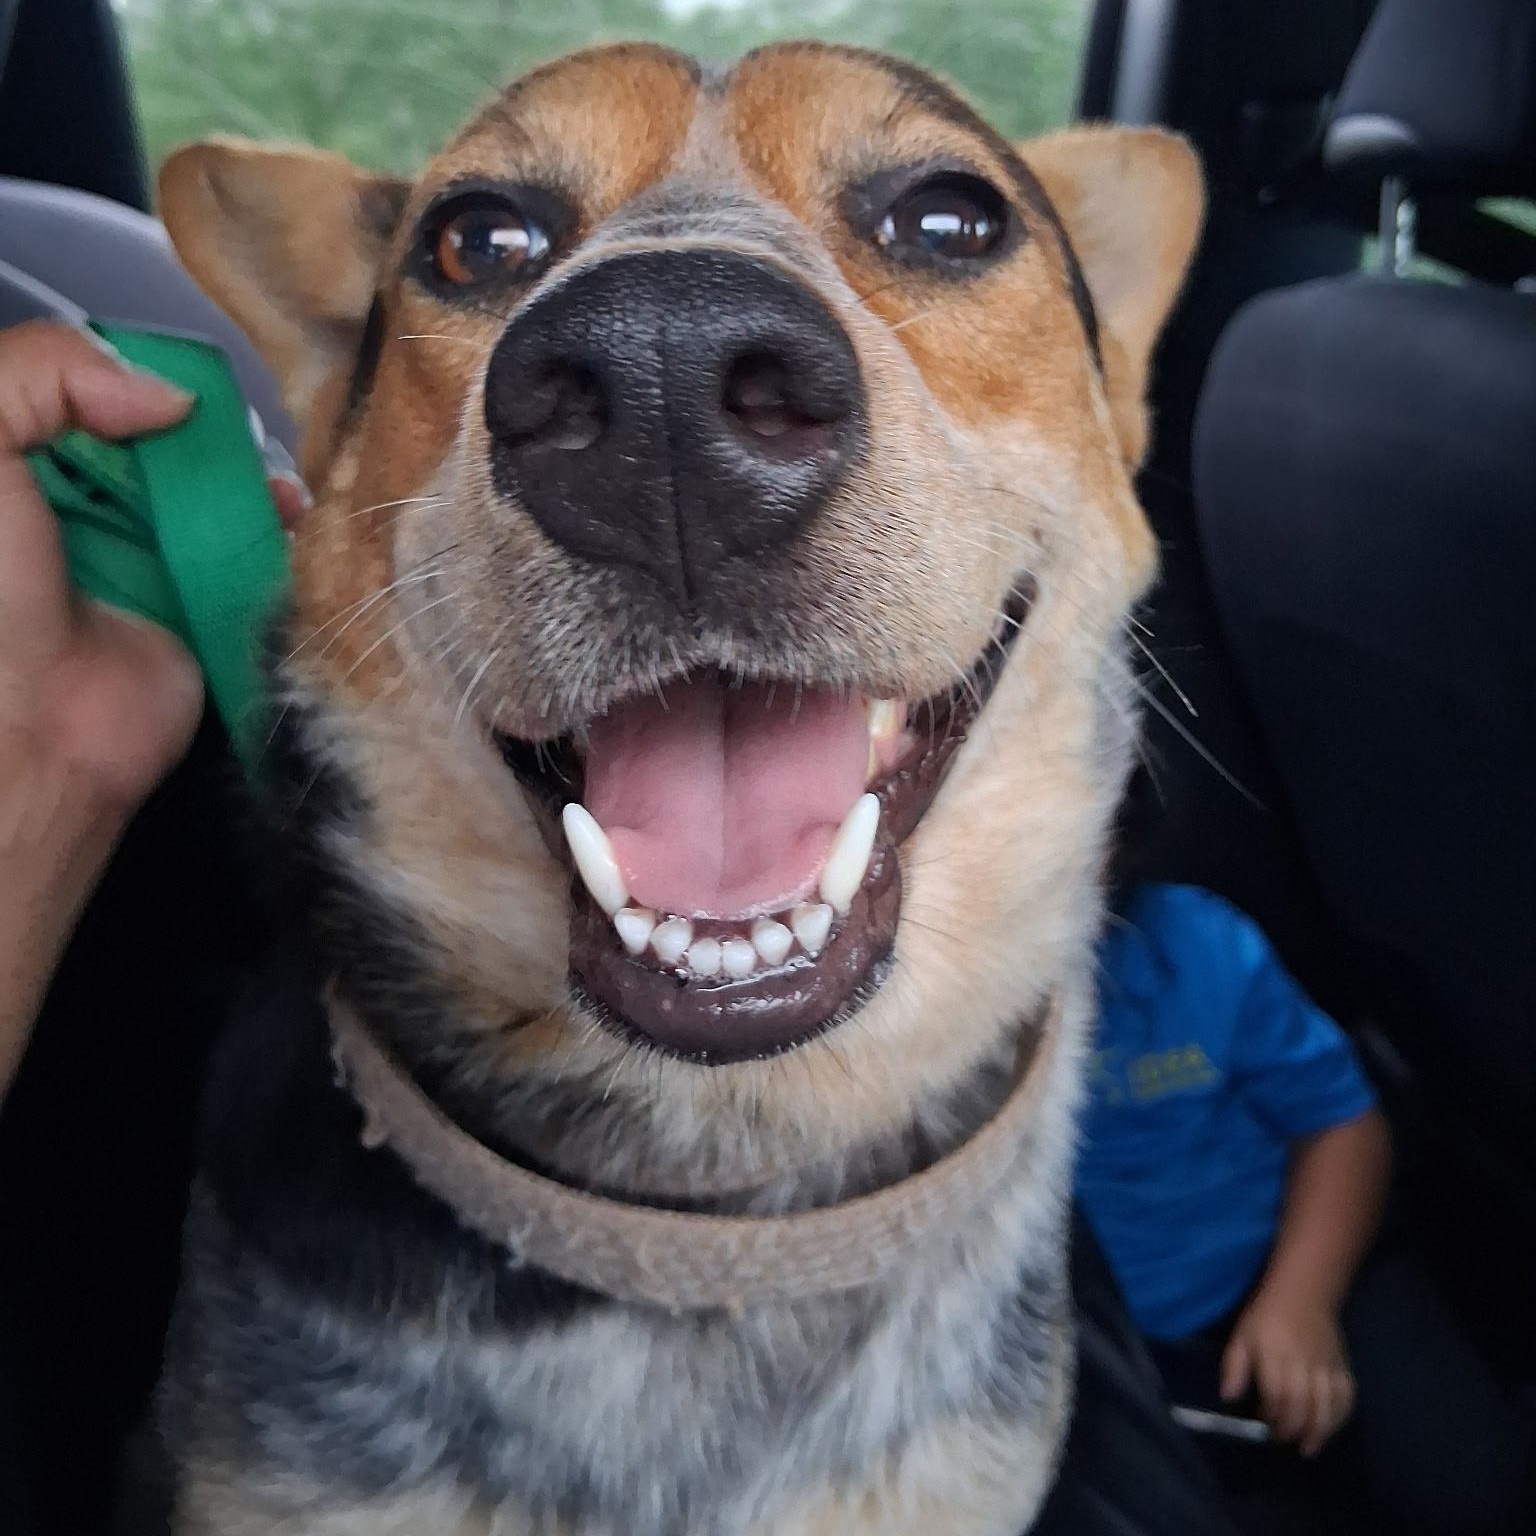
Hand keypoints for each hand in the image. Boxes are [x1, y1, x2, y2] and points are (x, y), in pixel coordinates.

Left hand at [0, 320, 305, 1099]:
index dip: (124, 369)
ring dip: (245, 470)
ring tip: (260, 475)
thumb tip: (168, 394)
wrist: (35, 733)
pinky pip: (253, 546)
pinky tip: (289, 516)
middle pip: (158, 429)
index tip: (159, 375)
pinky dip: (279, 528)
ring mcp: (150, 553)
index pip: (82, 385)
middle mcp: (84, 504)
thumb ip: (45, 372)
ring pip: (212, 482)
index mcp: (22, 465)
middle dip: (196, 418)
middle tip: (218, 424)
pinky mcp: (207, 600)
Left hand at [1221, 1283, 1354, 1455]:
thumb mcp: (1242, 1335)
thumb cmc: (1267, 1317)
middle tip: (1283, 1441)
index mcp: (1275, 1354)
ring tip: (1308, 1448)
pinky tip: (1330, 1429)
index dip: (1272, 1416)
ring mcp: (1327, 1366)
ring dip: (1320, 1431)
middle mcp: (1303, 1363)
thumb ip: (1235, 1367)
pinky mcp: (1342, 1367)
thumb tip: (1228, 1397)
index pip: (1277, 1394)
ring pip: (1328, 1405)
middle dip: (1293, 1429)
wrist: (1304, 1294)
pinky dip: (1341, 1417)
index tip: (1264, 1426)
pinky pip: (1347, 1397)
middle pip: (1303, 1404)